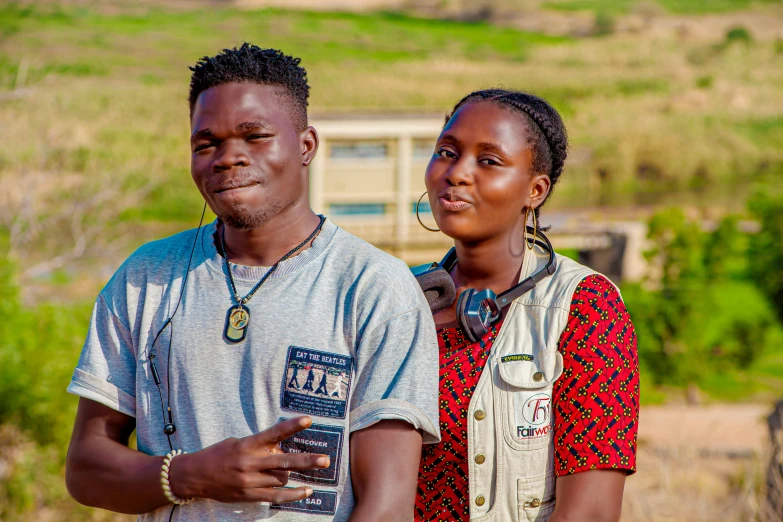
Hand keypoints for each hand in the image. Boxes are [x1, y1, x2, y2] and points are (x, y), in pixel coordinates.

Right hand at [169, 416, 328, 503]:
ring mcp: (249, 480)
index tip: (308, 420)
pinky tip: (306, 492)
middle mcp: (250, 462)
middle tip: (325, 460)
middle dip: (306, 461)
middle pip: (283, 461)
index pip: (273, 433)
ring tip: (308, 469)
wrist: (195, 476)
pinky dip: (293, 495)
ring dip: (294, 474)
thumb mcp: (237, 442)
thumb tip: (281, 447)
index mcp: (247, 444)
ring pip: (281, 478)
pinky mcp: (248, 495)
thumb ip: (258, 445)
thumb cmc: (218, 454)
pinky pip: (276, 496)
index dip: (291, 426)